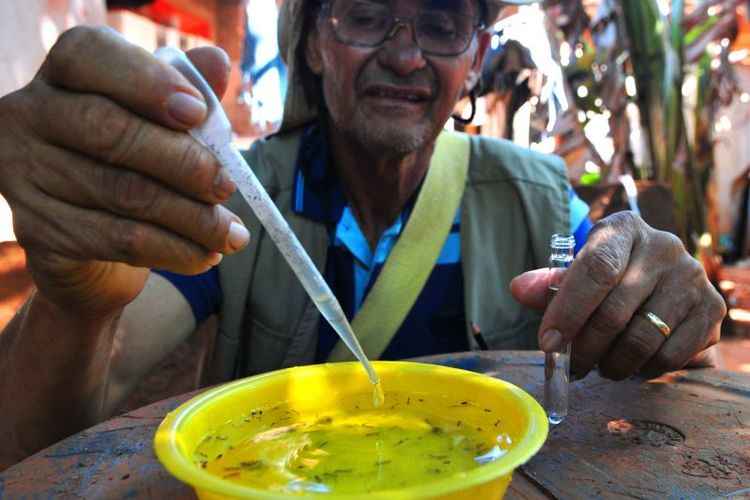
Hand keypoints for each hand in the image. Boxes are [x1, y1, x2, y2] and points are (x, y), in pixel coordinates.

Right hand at [0, 27, 249, 316]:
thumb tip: (218, 62)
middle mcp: (29, 117)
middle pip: (110, 131)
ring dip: (192, 218)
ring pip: (124, 194)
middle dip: (183, 163)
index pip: (91, 56)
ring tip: (232, 233)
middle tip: (227, 187)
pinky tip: (207, 254)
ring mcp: (26, 177)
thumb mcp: (163, 121)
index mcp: (64, 75)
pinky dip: (175, 249)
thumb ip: (188, 91)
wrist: (93, 240)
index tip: (198, 112)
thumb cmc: (135, 163)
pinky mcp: (40, 231)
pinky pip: (120, 240)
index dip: (148, 82)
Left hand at [511, 212, 725, 379]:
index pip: (595, 269)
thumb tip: (519, 288)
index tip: (548, 343)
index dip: (567, 311)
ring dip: (612, 364)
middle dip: (585, 348)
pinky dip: (644, 370)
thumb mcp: (578, 275)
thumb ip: (549, 285)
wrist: (665, 287)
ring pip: (641, 339)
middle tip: (573, 366)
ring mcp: (692, 277)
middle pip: (614, 312)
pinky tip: (633, 363)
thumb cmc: (611, 280)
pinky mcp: (711, 309)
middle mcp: (663, 246)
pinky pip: (670, 356)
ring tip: (601, 366)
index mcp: (622, 229)